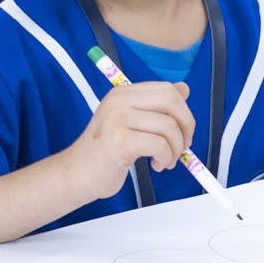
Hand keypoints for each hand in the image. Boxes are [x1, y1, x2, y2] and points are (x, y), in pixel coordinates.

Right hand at [64, 81, 196, 202]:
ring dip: (176, 148)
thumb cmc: (105, 151)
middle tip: (182, 146)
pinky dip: (166, 158)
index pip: (167, 90)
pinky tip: (157, 165)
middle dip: (186, 127)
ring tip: (166, 160)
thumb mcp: (131, 122)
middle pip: (171, 102)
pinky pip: (159, 145)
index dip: (184, 111)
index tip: (182, 130)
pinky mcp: (119, 141)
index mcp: (123, 94)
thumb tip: (183, 88)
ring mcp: (117, 120)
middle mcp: (119, 101)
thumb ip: (156, 105)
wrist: (77, 173)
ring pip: (168, 127)